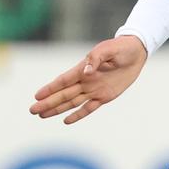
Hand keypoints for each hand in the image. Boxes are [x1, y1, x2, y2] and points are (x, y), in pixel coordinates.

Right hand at [31, 35, 148, 123]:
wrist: (136, 53)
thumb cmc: (120, 48)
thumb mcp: (108, 49)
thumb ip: (95, 60)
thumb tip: (86, 72)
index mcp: (83, 68)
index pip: (62, 81)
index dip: (50, 89)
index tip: (37, 96)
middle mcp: (85, 81)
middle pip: (63, 94)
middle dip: (47, 103)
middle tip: (32, 110)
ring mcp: (94, 90)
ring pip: (71, 103)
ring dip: (57, 109)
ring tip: (42, 115)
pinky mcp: (104, 96)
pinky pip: (89, 108)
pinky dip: (77, 115)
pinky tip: (66, 121)